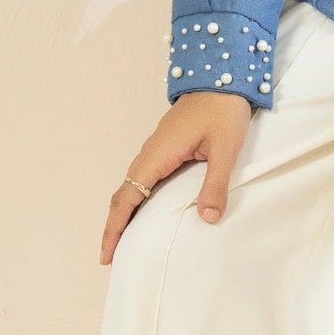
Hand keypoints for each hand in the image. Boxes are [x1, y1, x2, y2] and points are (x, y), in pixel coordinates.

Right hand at [100, 90, 256, 263]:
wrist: (221, 77)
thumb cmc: (223, 110)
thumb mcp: (226, 149)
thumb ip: (216, 184)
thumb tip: (207, 218)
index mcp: (157, 155)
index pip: (127, 198)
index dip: (115, 228)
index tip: (107, 254)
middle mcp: (149, 154)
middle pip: (122, 196)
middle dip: (113, 227)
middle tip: (110, 257)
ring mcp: (155, 150)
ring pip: (130, 187)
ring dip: (124, 214)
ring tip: (123, 241)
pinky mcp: (164, 148)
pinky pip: (142, 179)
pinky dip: (136, 200)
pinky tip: (144, 212)